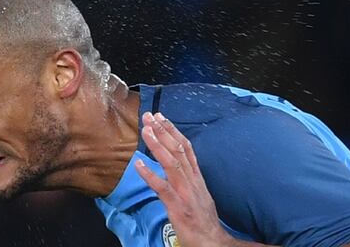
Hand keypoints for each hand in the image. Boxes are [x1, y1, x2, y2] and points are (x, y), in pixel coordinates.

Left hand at [137, 112, 234, 246]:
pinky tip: (138, 164)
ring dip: (158, 145)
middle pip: (178, 150)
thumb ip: (189, 178)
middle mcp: (192, 181)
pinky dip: (150, 174)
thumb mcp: (199, 193)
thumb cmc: (203, 219)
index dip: (173, 131)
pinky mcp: (177, 205)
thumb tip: (179, 164)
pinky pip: (162, 187)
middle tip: (149, 115)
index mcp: (197, 177)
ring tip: (145, 130)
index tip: (161, 117)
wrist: (212, 241)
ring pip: (172, 163)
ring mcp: (185, 192)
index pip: (186, 148)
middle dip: (163, 131)